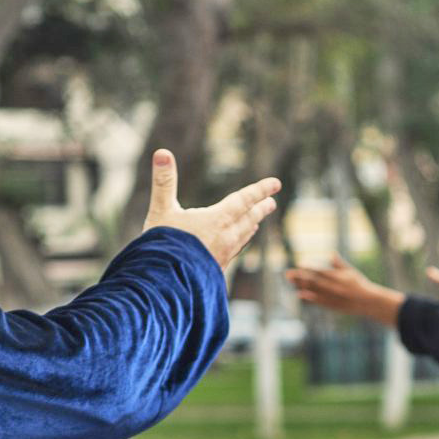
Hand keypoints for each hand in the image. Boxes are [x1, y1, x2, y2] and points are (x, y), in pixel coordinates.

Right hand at [145, 149, 278, 270]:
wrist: (165, 286)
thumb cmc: (162, 246)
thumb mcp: (161, 210)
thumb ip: (163, 182)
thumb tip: (162, 152)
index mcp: (217, 220)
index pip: (244, 200)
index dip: (260, 190)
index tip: (276, 184)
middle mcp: (226, 238)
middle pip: (248, 219)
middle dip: (260, 209)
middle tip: (271, 202)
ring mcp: (223, 257)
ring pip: (242, 238)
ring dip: (250, 227)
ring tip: (255, 224)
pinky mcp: (216, 271)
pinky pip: (233, 253)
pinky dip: (238, 245)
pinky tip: (234, 249)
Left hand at [285, 257, 404, 323]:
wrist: (369, 302)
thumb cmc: (360, 285)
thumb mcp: (351, 272)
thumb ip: (339, 264)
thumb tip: (331, 253)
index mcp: (340, 277)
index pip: (322, 271)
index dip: (310, 267)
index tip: (300, 263)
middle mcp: (336, 287)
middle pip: (315, 281)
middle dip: (301, 277)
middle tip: (288, 273)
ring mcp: (334, 297)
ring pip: (315, 291)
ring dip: (302, 286)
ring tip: (292, 281)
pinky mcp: (334, 306)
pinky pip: (319, 301)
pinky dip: (309, 297)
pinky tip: (300, 294)